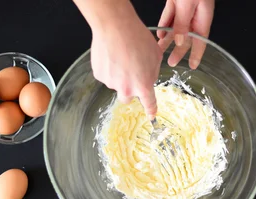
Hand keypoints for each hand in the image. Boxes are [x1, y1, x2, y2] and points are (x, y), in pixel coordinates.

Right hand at [76, 0, 161, 116]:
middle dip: (129, 89)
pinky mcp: (99, 75)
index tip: (151, 115)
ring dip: (118, 75)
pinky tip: (111, 54)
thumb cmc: (137, 38)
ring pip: (116, 83)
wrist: (115, 26)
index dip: (151, 110)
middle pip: (127, 98)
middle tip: (130, 73)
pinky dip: (108, 68)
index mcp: (143, 86)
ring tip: (120, 56)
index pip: (149, 104)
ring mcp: (111, 83)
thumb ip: (153, 72)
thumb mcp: (156, 55)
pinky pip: (105, 75)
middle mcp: (126, 88)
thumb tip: (148, 77)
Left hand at [157, 0, 214, 68]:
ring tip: (160, 49)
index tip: (193, 66)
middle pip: (186, 36)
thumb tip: (179, 41)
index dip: (197, 54)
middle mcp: (195, 14)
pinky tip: (160, 33)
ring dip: (168, 39)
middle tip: (171, 62)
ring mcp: (185, 6)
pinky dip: (164, 24)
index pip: (200, 40)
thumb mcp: (188, 4)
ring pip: (176, 27)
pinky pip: (169, 15)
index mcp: (202, 16)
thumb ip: (182, 22)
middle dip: (178, 50)